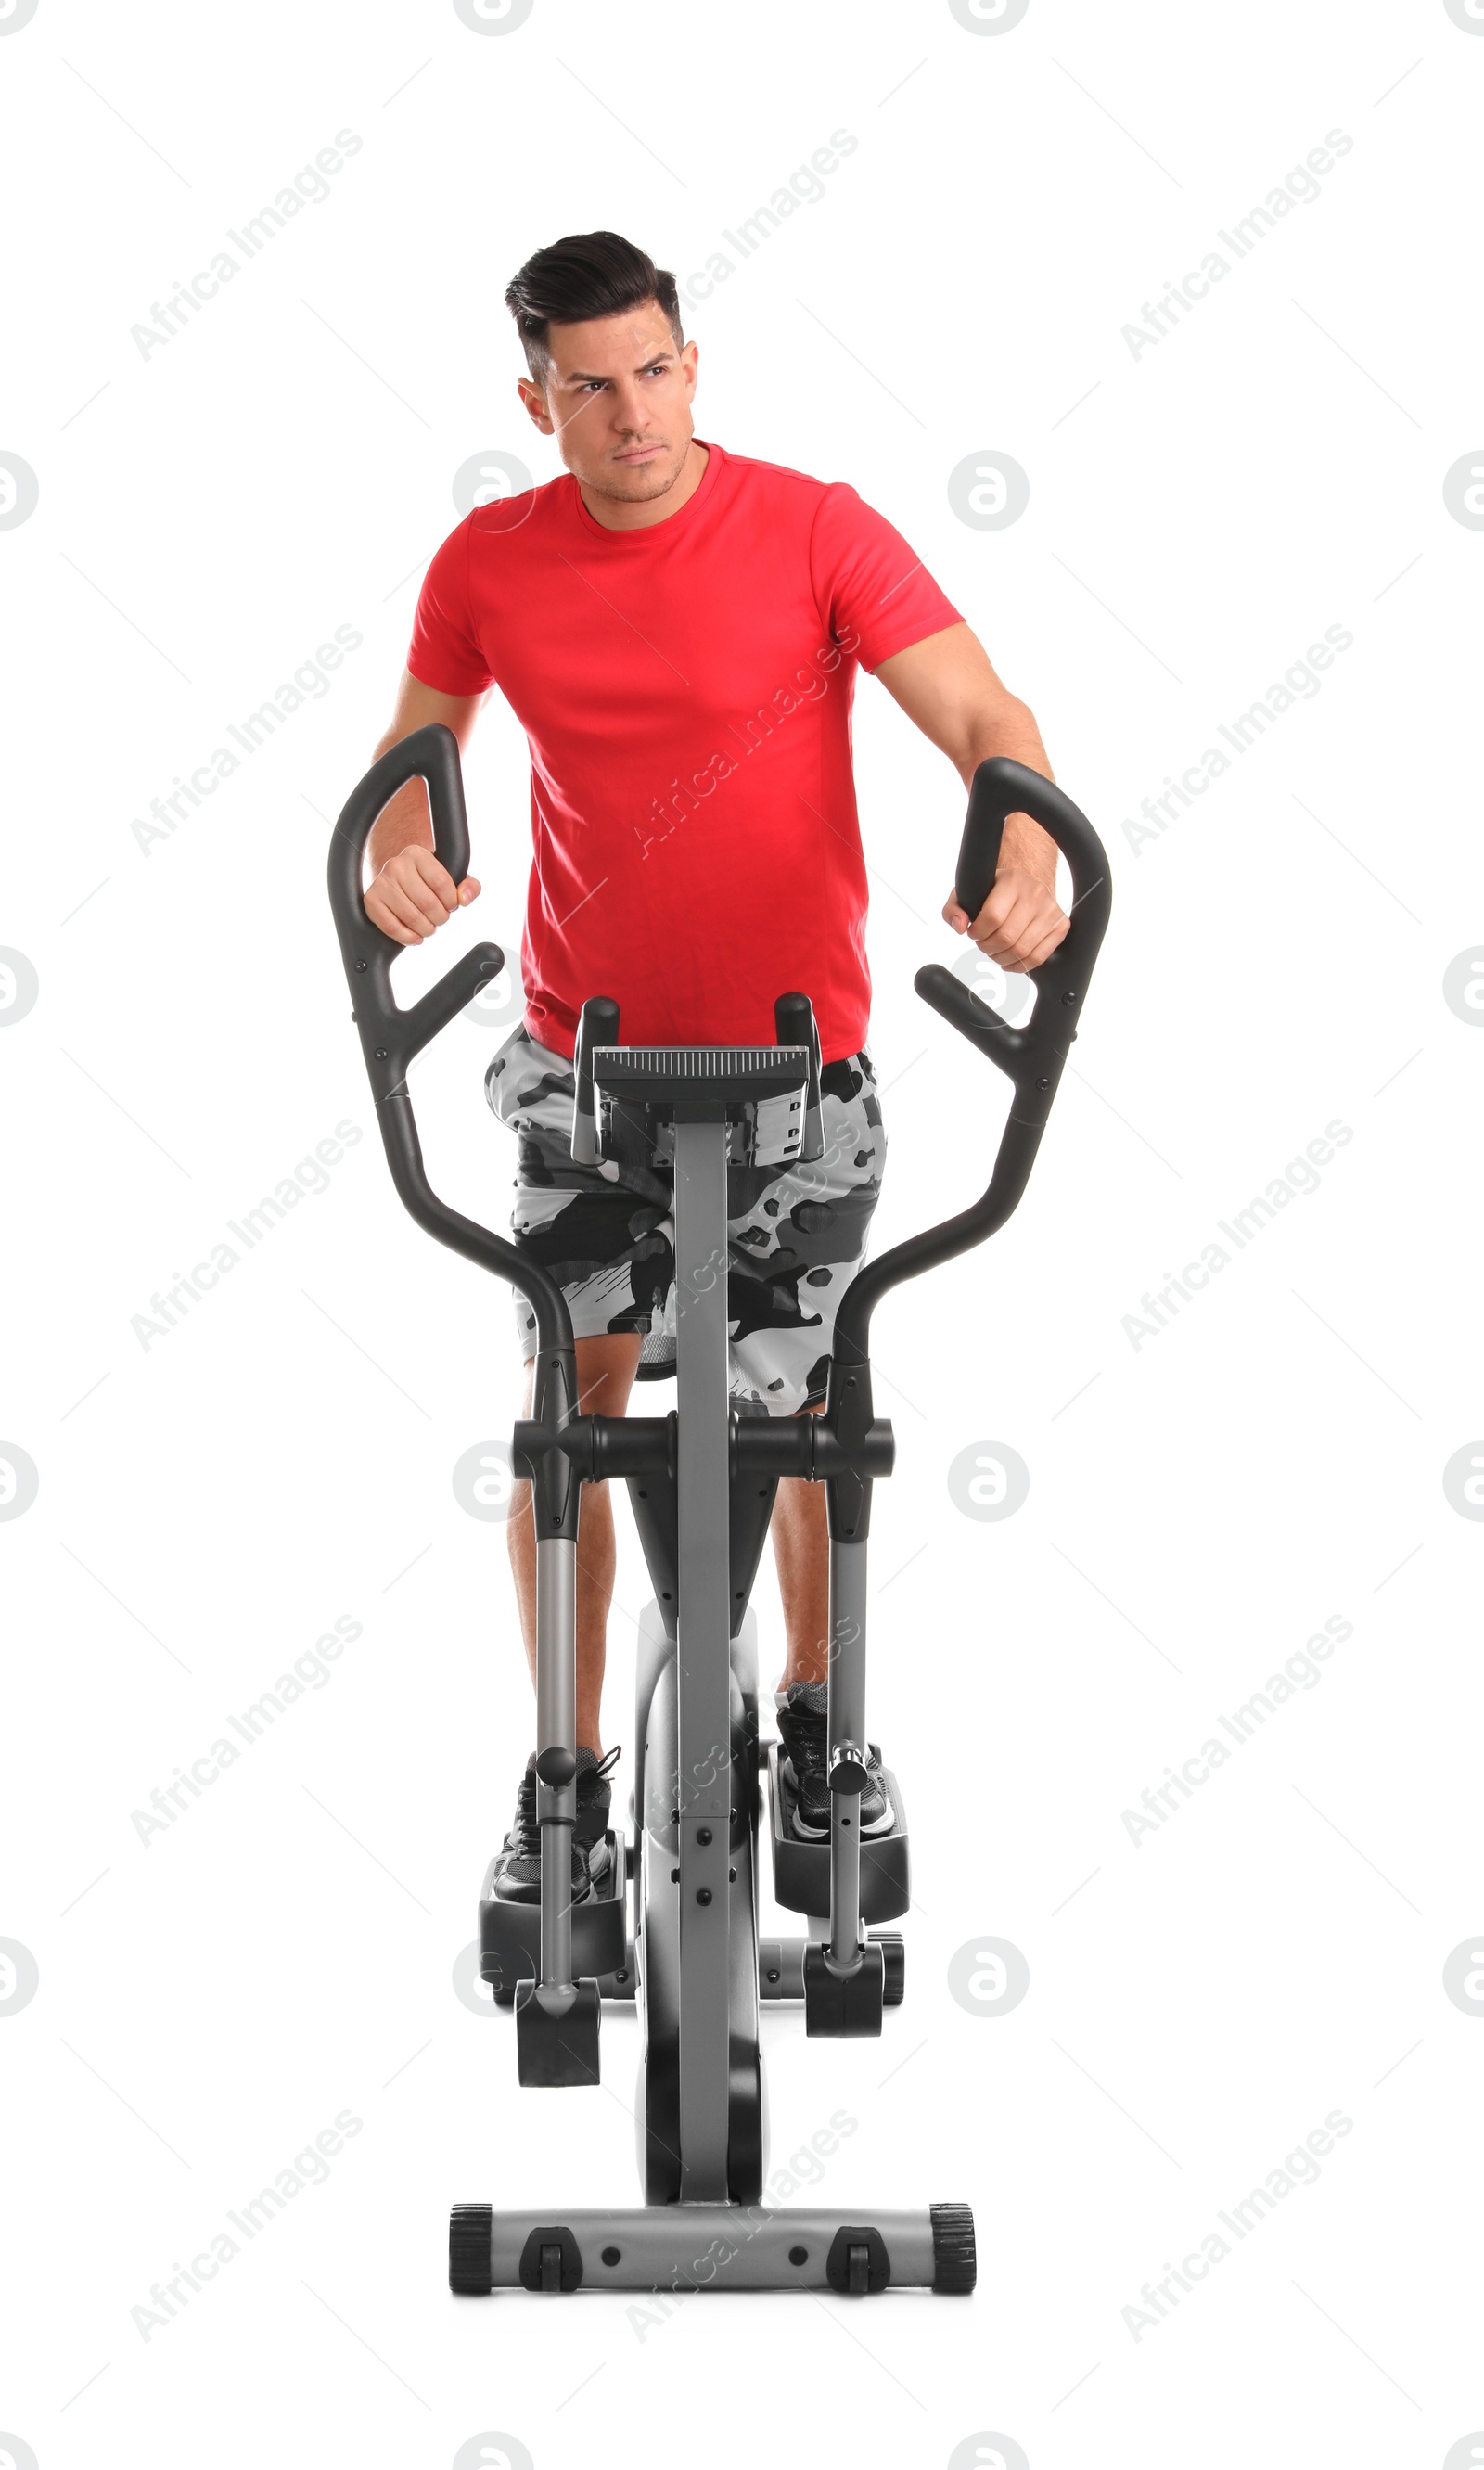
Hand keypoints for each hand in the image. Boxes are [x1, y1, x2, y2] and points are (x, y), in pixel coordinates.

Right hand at [366, 846, 480, 945]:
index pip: (441, 882)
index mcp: (417, 854)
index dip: (451, 901)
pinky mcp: (371, 900)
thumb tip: (464, 898)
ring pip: (411, 917)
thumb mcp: (451, 876)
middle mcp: (396, 865)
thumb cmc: (428, 881)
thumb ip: (468, 885)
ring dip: (426, 929)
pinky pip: (391, 927)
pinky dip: (407, 937)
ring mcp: (381, 882)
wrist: (398, 880)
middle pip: (427, 903)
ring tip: (428, 926)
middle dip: (440, 918)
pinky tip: (415, 936)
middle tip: (440, 919)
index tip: (451, 905)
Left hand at [943, 848, 1067, 973]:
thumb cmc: (995, 891)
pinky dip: (1019, 966)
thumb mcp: (969, 892)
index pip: (992, 917)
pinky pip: (1038, 957)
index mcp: (1012, 880)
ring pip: (1022, 951)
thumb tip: (960, 926)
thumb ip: (954, 908)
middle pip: (1006, 937)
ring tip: (995, 950)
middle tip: (983, 943)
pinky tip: (1008, 960)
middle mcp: (1035, 893)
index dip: (978, 932)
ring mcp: (1051, 910)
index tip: (974, 932)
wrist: (1026, 885)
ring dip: (1001, 958)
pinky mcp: (1061, 926)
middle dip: (987, 947)